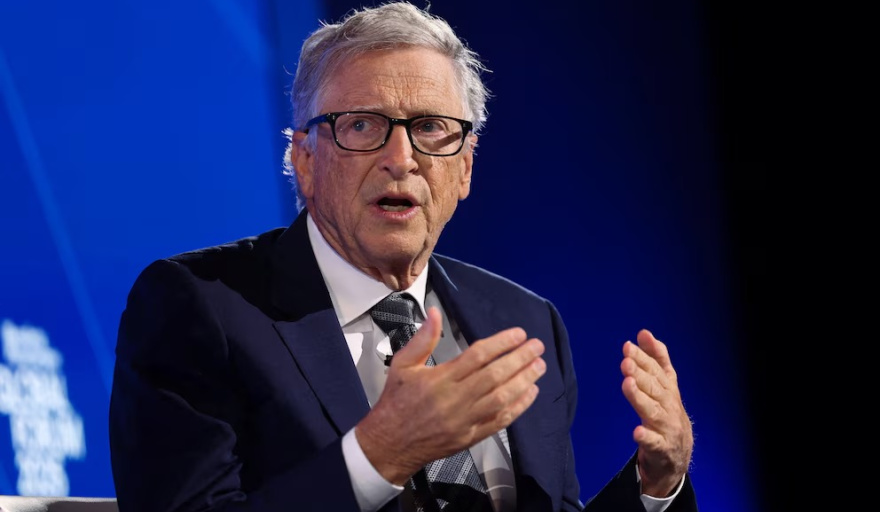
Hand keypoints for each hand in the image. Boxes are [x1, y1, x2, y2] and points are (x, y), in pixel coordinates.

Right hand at [356, 307, 546, 484]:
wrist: (389, 444)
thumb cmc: (396, 403)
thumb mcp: (402, 365)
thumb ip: (422, 339)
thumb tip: (435, 313)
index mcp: (439, 379)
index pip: (477, 356)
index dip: (501, 343)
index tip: (518, 334)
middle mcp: (454, 399)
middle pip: (495, 375)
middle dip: (519, 359)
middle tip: (537, 347)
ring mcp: (465, 420)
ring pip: (501, 398)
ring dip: (524, 381)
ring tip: (539, 366)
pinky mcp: (470, 437)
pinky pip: (499, 421)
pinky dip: (518, 407)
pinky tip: (530, 393)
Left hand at [620, 329, 693, 497]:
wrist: (677, 455)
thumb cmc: (666, 413)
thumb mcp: (664, 385)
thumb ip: (655, 359)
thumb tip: (643, 333)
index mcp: (669, 389)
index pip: (656, 370)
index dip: (644, 357)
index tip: (628, 345)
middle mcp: (669, 405)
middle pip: (654, 387)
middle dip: (640, 373)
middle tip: (626, 361)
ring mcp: (667, 427)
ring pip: (652, 410)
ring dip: (640, 397)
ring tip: (627, 384)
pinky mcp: (661, 448)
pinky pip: (653, 442)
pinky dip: (646, 437)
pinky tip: (637, 431)